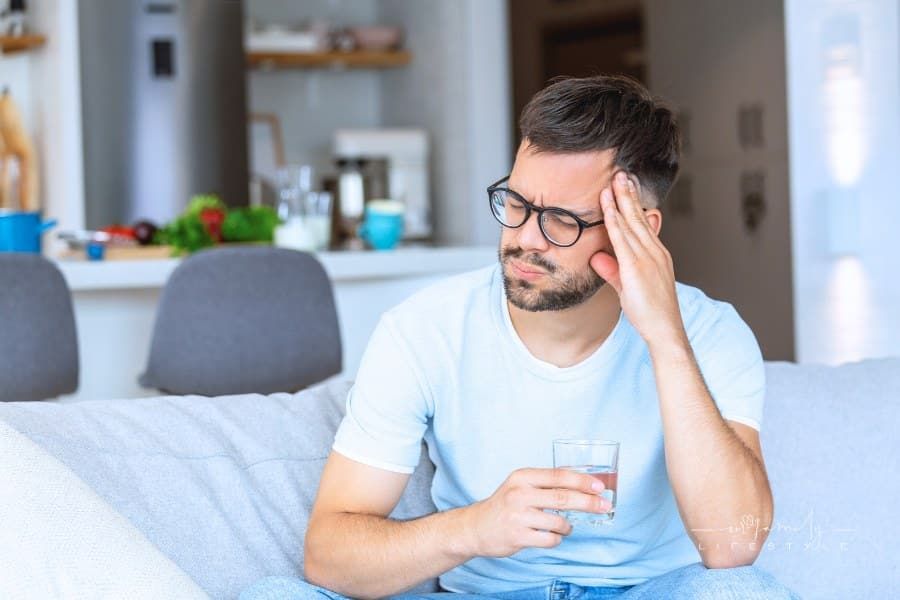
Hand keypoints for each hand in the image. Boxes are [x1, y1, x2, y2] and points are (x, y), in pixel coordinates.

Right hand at [463, 468, 610, 557]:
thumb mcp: (520, 485)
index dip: (582, 480)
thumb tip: (582, 478)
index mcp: (522, 477)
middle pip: (563, 497)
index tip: (599, 486)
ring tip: (564, 526)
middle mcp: (519, 494)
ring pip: (559, 522)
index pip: (558, 476)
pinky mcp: (518, 536)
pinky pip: (550, 539)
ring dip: (568, 526)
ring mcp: (518, 516)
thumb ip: (546, 481)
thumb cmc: (504, 504)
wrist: (476, 527)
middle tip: (604, 505)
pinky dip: (557, 538)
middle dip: (588, 502)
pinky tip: (552, 535)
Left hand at [590, 171, 684, 345]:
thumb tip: (597, 257)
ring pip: (631, 222)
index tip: (625, 187)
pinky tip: (608, 207)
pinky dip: (615, 220)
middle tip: (620, 172)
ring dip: (621, 200)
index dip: (633, 204)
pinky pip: (623, 238)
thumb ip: (612, 270)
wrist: (664, 330)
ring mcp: (647, 258)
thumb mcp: (627, 287)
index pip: (642, 223)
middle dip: (628, 193)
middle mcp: (654, 252)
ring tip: (614, 180)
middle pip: (639, 217)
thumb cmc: (650, 312)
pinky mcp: (637, 267)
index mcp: (656, 254)